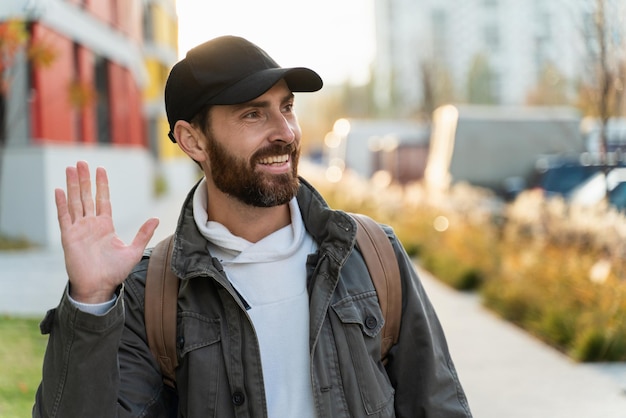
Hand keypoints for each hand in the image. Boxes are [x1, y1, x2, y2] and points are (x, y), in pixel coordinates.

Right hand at [55, 161, 158, 302]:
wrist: (99, 287)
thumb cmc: (115, 272)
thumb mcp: (133, 251)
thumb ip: (143, 233)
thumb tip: (156, 218)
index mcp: (105, 226)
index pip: (103, 200)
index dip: (102, 184)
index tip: (100, 169)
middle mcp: (91, 224)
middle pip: (87, 196)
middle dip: (85, 179)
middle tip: (81, 162)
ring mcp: (79, 229)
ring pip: (75, 202)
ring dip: (73, 185)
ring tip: (70, 169)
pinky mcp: (69, 237)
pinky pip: (64, 217)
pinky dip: (61, 204)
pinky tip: (60, 190)